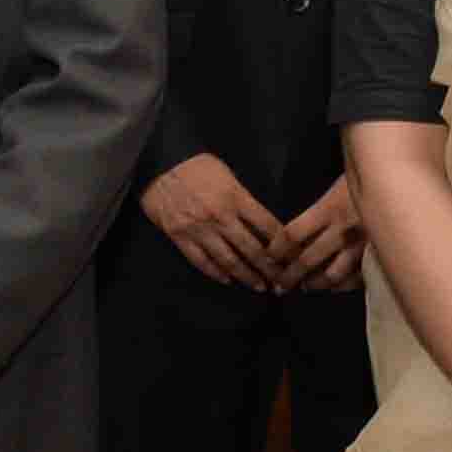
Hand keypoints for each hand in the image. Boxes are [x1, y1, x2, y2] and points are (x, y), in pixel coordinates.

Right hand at [138, 154, 279, 287]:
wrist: (159, 165)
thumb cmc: (196, 165)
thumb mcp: (227, 173)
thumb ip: (242, 197)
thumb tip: (259, 221)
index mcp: (236, 197)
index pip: (267, 225)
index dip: (283, 243)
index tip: (292, 256)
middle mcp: (221, 216)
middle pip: (252, 248)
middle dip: (269, 268)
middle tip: (281, 280)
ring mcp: (199, 229)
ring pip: (228, 260)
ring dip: (246, 276)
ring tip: (258, 286)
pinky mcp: (180, 237)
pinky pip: (201, 261)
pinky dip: (216, 273)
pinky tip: (227, 280)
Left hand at [279, 174, 367, 293]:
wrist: (408, 178)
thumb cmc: (373, 172)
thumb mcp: (342, 181)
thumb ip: (323, 205)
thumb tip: (304, 224)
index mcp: (329, 209)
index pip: (292, 235)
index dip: (276, 249)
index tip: (268, 257)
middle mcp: (342, 231)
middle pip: (306, 260)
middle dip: (289, 276)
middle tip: (278, 286)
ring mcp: (362, 246)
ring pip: (332, 275)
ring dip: (315, 284)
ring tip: (306, 287)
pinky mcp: (378, 254)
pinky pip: (358, 277)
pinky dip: (344, 285)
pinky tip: (336, 286)